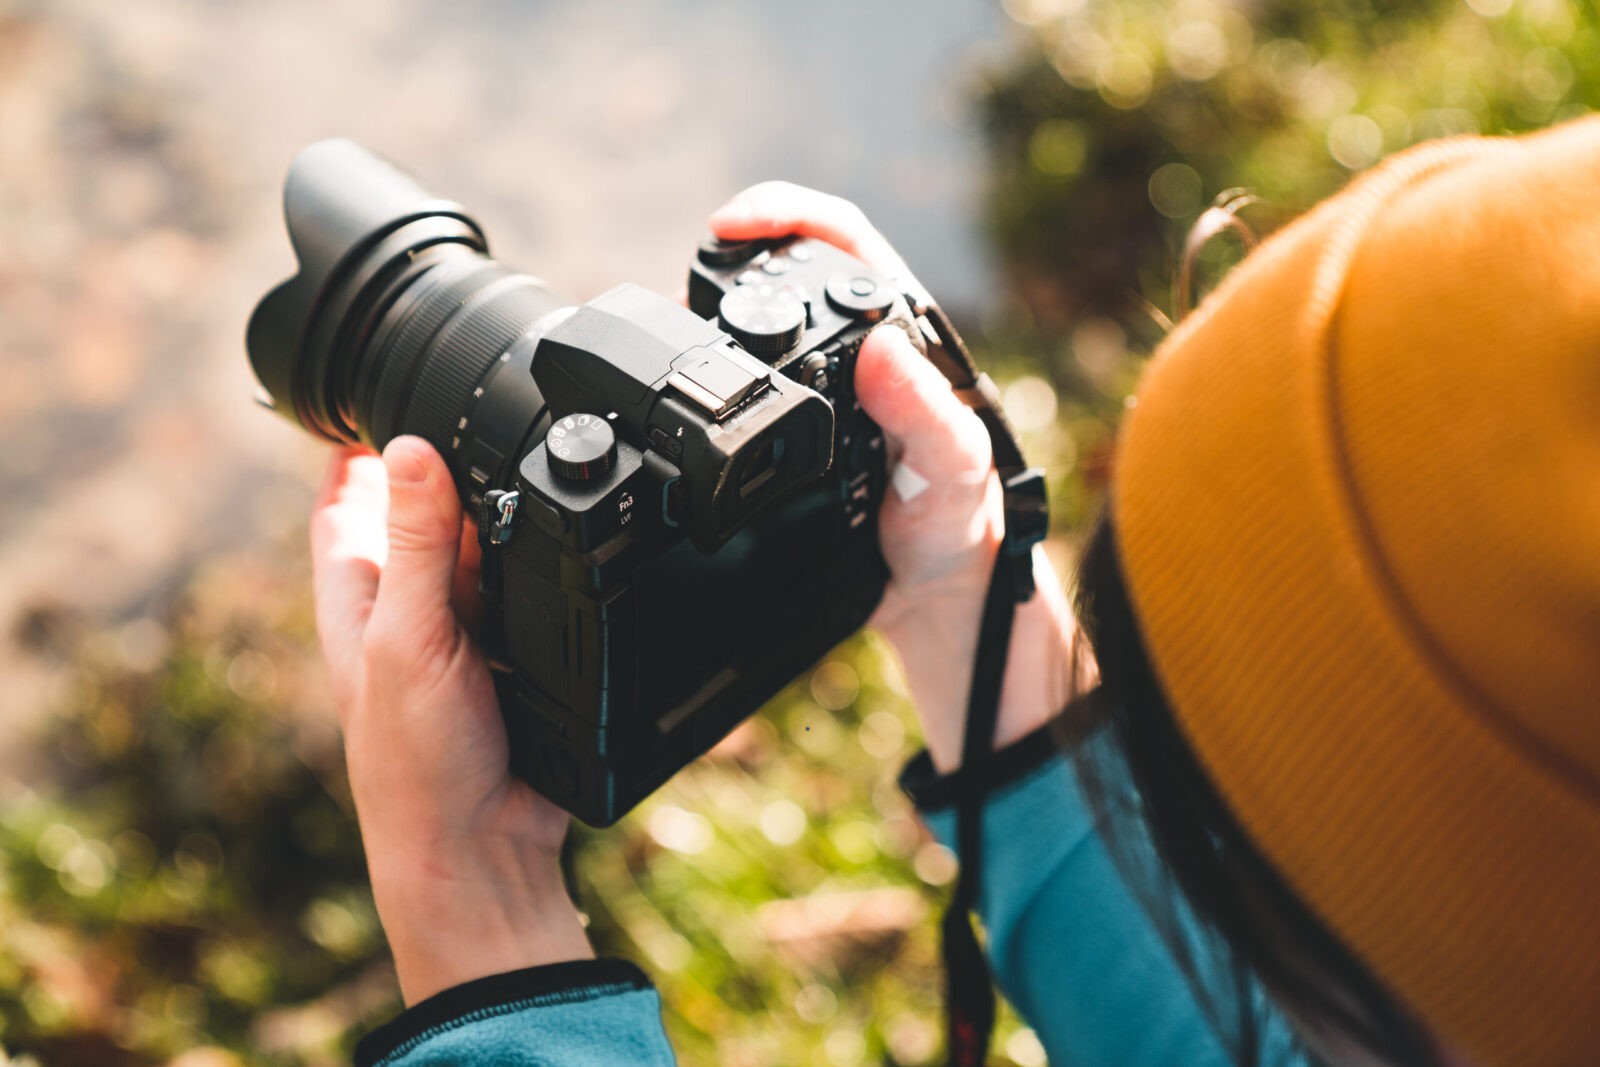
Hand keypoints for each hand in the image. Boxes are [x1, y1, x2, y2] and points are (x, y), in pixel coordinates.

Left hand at [309, 436, 591, 1003]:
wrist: (483, 851)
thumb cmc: (415, 761)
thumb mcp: (408, 640)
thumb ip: (416, 547)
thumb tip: (410, 448)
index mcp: (358, 599)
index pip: (346, 502)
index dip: (356, 448)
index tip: (374, 391)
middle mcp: (410, 610)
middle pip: (424, 516)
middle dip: (447, 469)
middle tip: (476, 406)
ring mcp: (466, 636)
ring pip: (484, 552)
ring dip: (504, 515)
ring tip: (531, 455)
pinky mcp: (518, 660)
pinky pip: (533, 595)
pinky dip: (548, 564)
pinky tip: (573, 539)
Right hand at [709, 184, 1088, 772]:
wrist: (934, 598)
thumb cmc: (959, 525)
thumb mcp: (953, 468)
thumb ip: (925, 411)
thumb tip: (882, 348)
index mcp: (906, 341)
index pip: (846, 245)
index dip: (789, 217)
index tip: (733, 225)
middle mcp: (863, 355)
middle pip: (792, 270)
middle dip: (737, 255)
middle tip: (693, 275)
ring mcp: (825, 392)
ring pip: (763, 324)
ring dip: (716, 310)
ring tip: (678, 321)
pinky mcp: (795, 432)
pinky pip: (747, 385)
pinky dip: (712, 372)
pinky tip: (688, 382)